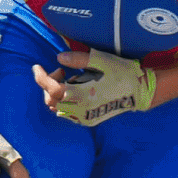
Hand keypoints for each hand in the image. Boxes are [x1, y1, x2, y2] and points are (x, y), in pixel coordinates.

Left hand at [35, 48, 155, 125]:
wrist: (140, 92)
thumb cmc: (122, 72)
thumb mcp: (101, 60)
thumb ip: (78, 60)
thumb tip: (58, 58)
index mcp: (82, 94)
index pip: (52, 89)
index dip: (41, 77)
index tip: (36, 67)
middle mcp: (81, 110)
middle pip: (51, 100)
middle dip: (50, 83)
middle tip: (63, 71)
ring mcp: (84, 117)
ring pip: (58, 108)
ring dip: (57, 93)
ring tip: (71, 78)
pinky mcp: (89, 120)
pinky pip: (68, 113)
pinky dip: (65, 100)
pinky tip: (77, 89)